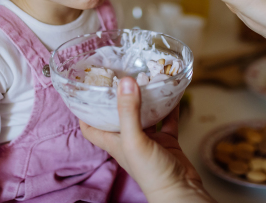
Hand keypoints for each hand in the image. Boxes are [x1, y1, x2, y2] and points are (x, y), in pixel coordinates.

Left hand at [80, 77, 213, 202]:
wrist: (180, 190)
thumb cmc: (151, 173)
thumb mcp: (134, 140)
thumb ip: (129, 111)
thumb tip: (126, 82)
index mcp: (113, 141)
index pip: (90, 126)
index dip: (85, 110)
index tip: (86, 90)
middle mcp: (128, 139)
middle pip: (117, 115)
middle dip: (117, 97)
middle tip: (119, 75)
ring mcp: (148, 139)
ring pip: (144, 114)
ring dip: (144, 98)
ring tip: (145, 77)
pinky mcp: (166, 140)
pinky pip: (166, 118)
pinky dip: (169, 105)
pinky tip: (171, 91)